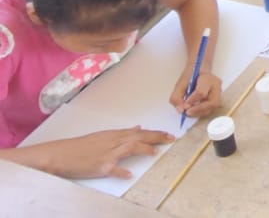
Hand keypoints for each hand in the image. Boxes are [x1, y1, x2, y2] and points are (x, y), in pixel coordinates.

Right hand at [38, 128, 174, 179]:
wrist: (62, 154)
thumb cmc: (82, 146)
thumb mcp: (103, 136)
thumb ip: (122, 133)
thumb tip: (138, 127)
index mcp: (115, 135)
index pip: (139, 132)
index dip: (155, 133)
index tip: (168, 134)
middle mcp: (113, 142)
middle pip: (138, 137)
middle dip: (156, 137)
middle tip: (171, 139)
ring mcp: (107, 154)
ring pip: (129, 147)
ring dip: (143, 149)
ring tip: (155, 153)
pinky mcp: (100, 166)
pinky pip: (113, 169)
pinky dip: (121, 172)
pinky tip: (129, 175)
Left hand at [169, 70, 221, 119]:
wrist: (200, 70)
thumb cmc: (191, 76)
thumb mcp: (180, 84)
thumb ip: (177, 97)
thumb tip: (181, 110)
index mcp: (207, 79)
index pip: (201, 92)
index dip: (192, 101)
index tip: (184, 105)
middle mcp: (216, 86)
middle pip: (213, 102)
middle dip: (199, 110)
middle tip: (187, 112)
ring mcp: (218, 93)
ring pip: (213, 108)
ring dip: (199, 113)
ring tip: (189, 112)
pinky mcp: (217, 99)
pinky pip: (211, 109)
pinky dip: (201, 112)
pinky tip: (194, 110)